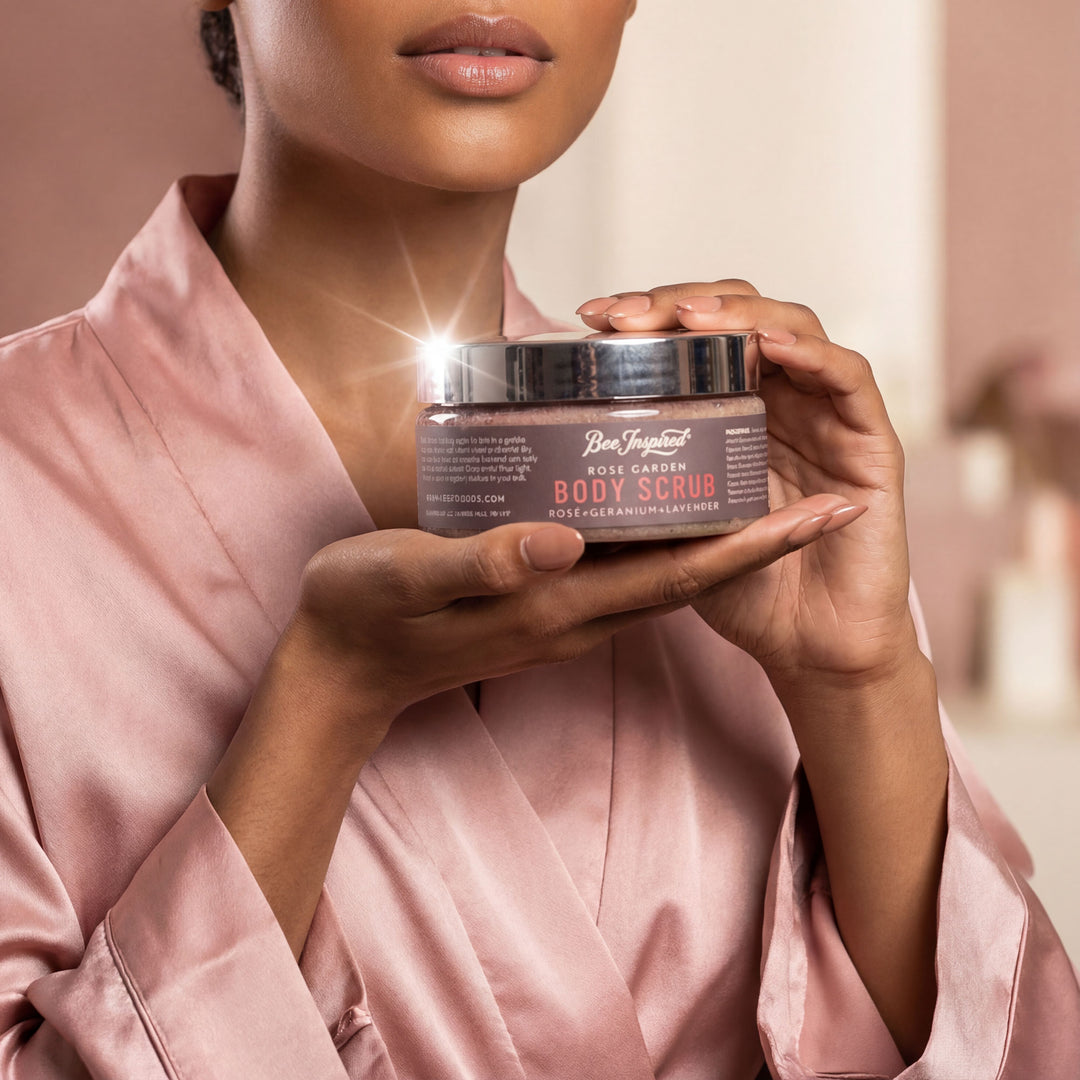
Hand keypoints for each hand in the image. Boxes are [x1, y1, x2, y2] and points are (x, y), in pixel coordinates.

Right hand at [292, 501, 865, 759]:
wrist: (342, 671)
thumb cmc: (365, 615)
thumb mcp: (410, 577)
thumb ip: (485, 560)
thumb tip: (567, 538)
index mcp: (559, 603)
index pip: (680, 574)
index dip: (758, 546)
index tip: (826, 513)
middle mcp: (577, 612)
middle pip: (692, 572)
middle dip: (766, 539)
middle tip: (828, 491)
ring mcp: (564, 610)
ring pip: (663, 570)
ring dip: (724, 535)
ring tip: (770, 482)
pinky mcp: (546, 601)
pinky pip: (626, 567)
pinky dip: (667, 535)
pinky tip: (673, 498)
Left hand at [577, 281, 917, 687]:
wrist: (812, 647)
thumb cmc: (746, 589)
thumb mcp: (675, 531)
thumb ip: (642, 488)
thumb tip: (562, 456)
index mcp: (736, 412)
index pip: (697, 338)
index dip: (647, 318)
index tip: (590, 320)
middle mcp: (782, 401)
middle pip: (739, 319)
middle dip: (679, 306)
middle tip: (624, 317)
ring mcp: (827, 415)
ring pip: (792, 328)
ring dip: (740, 314)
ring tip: (688, 318)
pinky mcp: (871, 441)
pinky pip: (848, 377)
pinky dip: (810, 352)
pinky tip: (766, 344)